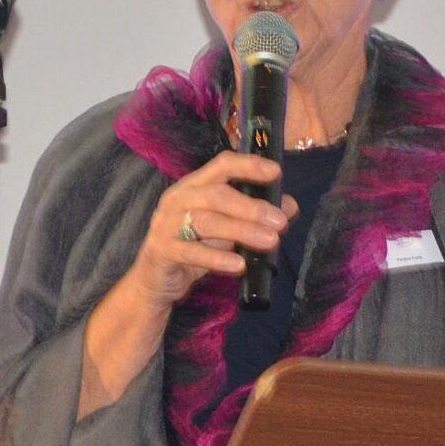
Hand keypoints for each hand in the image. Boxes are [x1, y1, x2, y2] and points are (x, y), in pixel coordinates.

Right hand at [126, 151, 298, 310]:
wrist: (156, 280)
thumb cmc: (194, 248)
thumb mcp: (227, 231)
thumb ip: (255, 216)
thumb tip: (289, 206)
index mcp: (195, 186)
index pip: (221, 165)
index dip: (248, 165)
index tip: (275, 172)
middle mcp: (178, 198)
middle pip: (216, 194)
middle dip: (251, 207)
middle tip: (279, 221)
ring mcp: (166, 224)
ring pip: (207, 221)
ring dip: (242, 231)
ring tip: (270, 241)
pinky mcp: (162, 250)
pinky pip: (191, 252)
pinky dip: (217, 258)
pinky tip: (239, 265)